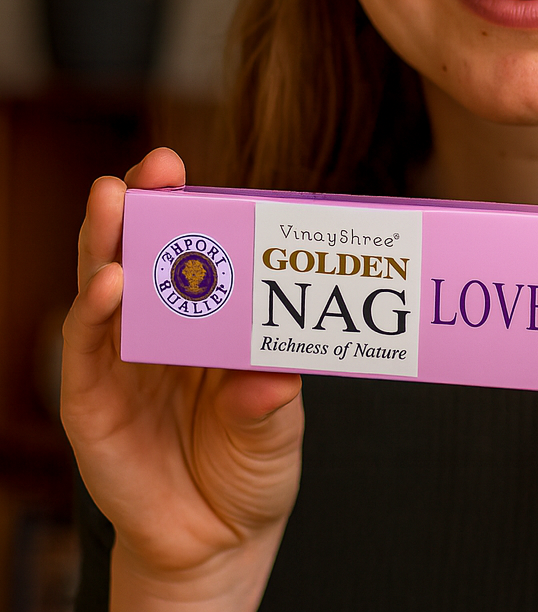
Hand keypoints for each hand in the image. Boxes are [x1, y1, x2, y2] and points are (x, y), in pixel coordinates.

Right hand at [61, 149, 303, 610]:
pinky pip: (87, 351)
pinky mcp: (92, 404)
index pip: (199, 253)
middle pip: (146, 254)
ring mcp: (122, 363)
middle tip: (157, 165)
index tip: (207, 173)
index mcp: (211, 321)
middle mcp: (162, 331)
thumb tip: (273, 375)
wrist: (216, 542)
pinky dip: (94, 314)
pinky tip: (110, 284)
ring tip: (115, 202)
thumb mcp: (278, 429)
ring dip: (109, 242)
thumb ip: (272, 401)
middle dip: (147, 205)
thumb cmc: (250, 467)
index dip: (197, 210)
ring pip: (105, 287)